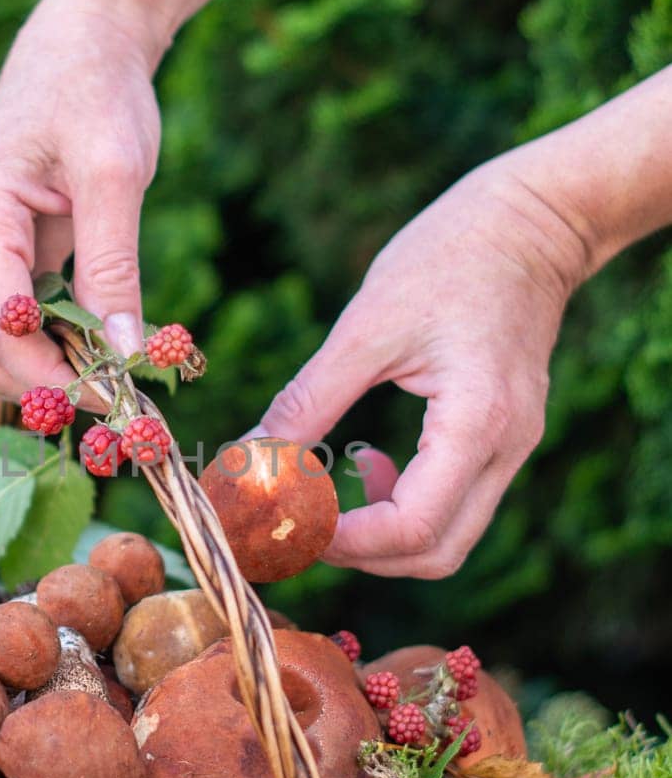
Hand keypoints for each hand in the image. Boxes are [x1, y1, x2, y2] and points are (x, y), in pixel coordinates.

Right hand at [0, 0, 162, 398]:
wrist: (81, 45)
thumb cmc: (97, 92)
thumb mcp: (117, 172)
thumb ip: (114, 264)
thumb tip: (123, 351)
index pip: (1, 328)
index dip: (56, 374)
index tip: (119, 391)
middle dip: (45, 384)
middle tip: (120, 389)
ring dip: (42, 375)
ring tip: (110, 366)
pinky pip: (5, 332)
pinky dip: (47, 352)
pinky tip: (95, 344)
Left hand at [252, 160, 589, 576]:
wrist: (530, 222)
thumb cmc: (448, 257)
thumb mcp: (365, 327)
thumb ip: (306, 401)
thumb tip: (246, 457)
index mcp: (477, 422)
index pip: (412, 528)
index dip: (342, 541)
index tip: (284, 522)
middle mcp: (507, 449)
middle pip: (436, 553)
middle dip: (359, 554)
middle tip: (295, 525)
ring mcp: (513, 448)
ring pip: (448, 538)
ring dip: (380, 537)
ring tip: (325, 499)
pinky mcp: (504, 439)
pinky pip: (454, 502)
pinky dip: (402, 506)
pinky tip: (363, 464)